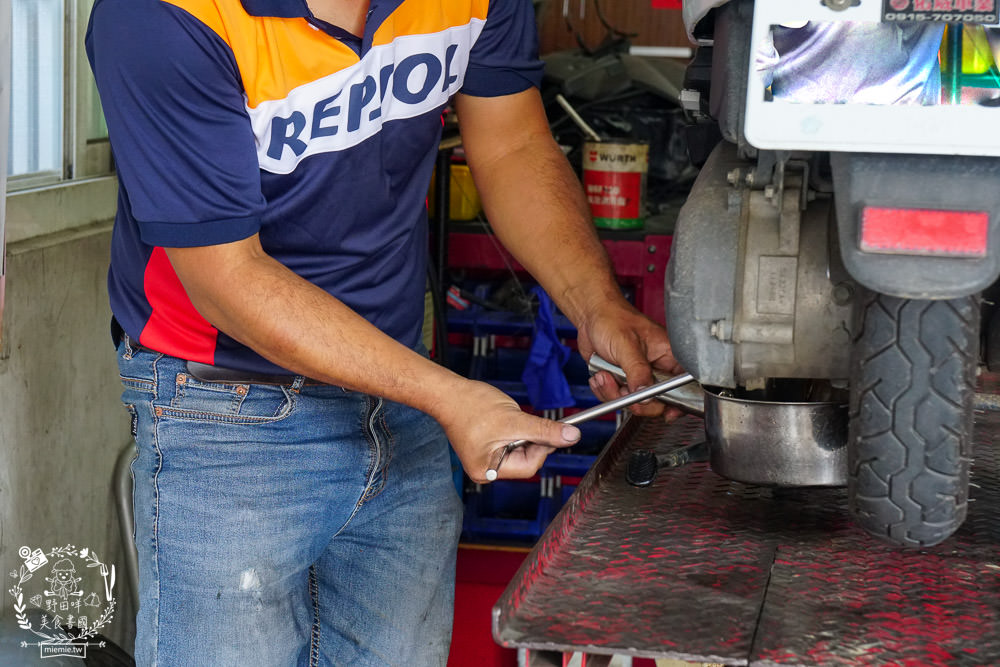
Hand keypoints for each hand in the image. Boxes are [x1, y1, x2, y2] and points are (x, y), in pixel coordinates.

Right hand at [436, 379, 580, 483]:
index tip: (546, 429)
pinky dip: (512, 432)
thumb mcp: (514, 419)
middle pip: (525, 461)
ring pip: (519, 451)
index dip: (541, 447)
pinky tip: (502, 421)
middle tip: (522, 421)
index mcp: (488, 470)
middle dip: (529, 439)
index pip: (529, 466)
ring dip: (521, 434)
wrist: (448, 393)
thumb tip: (571, 437)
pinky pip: (509, 445)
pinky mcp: (484, 450)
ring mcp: (484, 461)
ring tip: (506, 419)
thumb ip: (545, 431)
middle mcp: (485, 471)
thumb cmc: (471, 406)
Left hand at [575, 299, 684, 419]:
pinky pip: (617, 399)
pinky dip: (605, 391)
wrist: (590, 316)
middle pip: (657, 402)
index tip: (666, 411)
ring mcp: (639, 376)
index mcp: (669, 355)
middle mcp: (656, 369)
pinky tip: (600, 375)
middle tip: (622, 390)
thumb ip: (638, 371)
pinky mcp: (623, 381)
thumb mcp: (627, 345)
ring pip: (634, 403)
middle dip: (635, 400)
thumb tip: (645, 395)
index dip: (676, 402)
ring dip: (614, 393)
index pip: (683, 386)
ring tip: (605, 375)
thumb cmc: (612, 318)